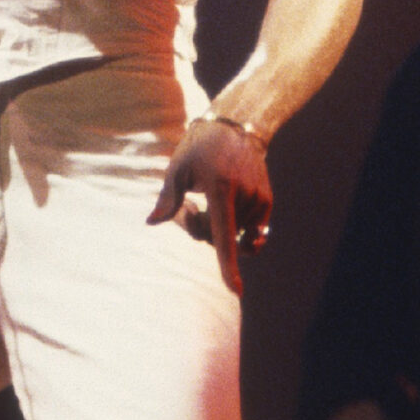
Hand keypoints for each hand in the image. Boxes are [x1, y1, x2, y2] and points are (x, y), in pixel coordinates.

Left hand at [146, 116, 272, 294]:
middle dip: (203, 233)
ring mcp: (258, 198)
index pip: (223, 235)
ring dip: (221, 228)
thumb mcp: (178, 168)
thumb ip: (168, 198)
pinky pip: (250, 230)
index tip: (236, 292)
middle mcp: (244, 195)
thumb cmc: (199, 148)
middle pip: (222, 239)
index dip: (228, 266)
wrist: (236, 128)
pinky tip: (228, 209)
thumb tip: (151, 222)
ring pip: (236, 235)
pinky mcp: (267, 200)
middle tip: (191, 210)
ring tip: (210, 202)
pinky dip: (237, 226)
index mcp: (220, 188)